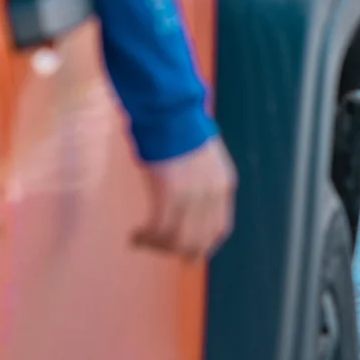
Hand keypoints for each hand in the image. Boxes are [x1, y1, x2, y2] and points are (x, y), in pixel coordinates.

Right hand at [131, 135, 236, 260]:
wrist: (171, 109)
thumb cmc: (180, 127)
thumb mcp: (205, 157)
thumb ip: (203, 181)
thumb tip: (191, 202)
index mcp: (224, 184)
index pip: (218, 230)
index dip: (201, 245)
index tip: (184, 250)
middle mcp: (212, 194)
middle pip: (197, 242)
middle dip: (175, 250)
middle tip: (156, 246)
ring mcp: (192, 195)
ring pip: (176, 240)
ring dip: (158, 246)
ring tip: (142, 240)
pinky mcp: (169, 193)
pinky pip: (158, 230)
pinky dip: (146, 238)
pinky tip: (136, 236)